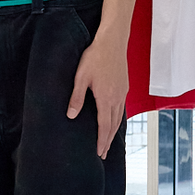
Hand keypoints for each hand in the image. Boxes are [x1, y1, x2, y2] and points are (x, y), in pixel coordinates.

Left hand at [66, 31, 127, 158]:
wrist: (112, 41)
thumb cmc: (95, 57)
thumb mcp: (81, 77)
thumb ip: (76, 97)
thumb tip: (71, 116)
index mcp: (106, 98)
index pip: (104, 126)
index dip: (102, 141)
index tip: (100, 153)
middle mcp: (117, 98)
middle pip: (113, 125)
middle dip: (108, 141)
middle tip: (104, 153)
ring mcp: (122, 93)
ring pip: (119, 118)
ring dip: (114, 131)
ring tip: (108, 141)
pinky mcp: (124, 87)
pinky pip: (122, 108)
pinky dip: (118, 119)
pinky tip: (114, 120)